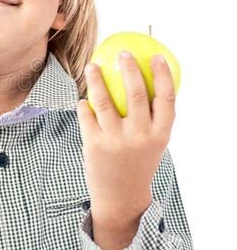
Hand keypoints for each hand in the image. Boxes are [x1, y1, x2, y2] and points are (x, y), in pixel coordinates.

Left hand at [76, 51, 176, 226]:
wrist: (120, 196)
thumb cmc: (138, 163)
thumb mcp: (153, 144)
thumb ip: (152, 119)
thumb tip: (146, 83)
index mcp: (160, 135)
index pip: (166, 99)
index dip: (163, 75)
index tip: (156, 56)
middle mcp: (140, 136)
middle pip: (136, 93)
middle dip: (129, 68)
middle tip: (122, 53)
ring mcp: (116, 140)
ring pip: (104, 100)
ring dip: (97, 79)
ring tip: (93, 66)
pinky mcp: (94, 144)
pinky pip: (87, 115)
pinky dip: (85, 104)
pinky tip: (83, 98)